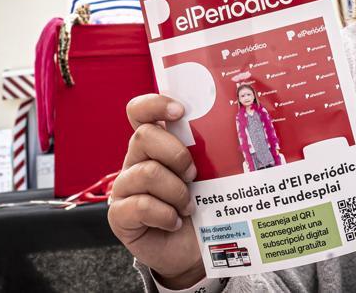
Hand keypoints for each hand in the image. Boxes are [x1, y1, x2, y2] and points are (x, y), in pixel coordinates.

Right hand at [108, 95, 202, 288]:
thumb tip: (234, 130)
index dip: (155, 105)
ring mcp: (125, 187)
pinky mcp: (120, 215)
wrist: (195, 250)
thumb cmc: (204, 207)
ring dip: (176, 191)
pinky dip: (165, 214)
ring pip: (146, 172)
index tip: (180, 111)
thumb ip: (209, 151)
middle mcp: (136, 160)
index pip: (140, 112)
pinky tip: (174, 222)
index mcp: (155, 144)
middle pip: (144, 136)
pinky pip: (140, 205)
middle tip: (194, 175)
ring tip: (188, 206)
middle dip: (176, 154)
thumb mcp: (210, 174)